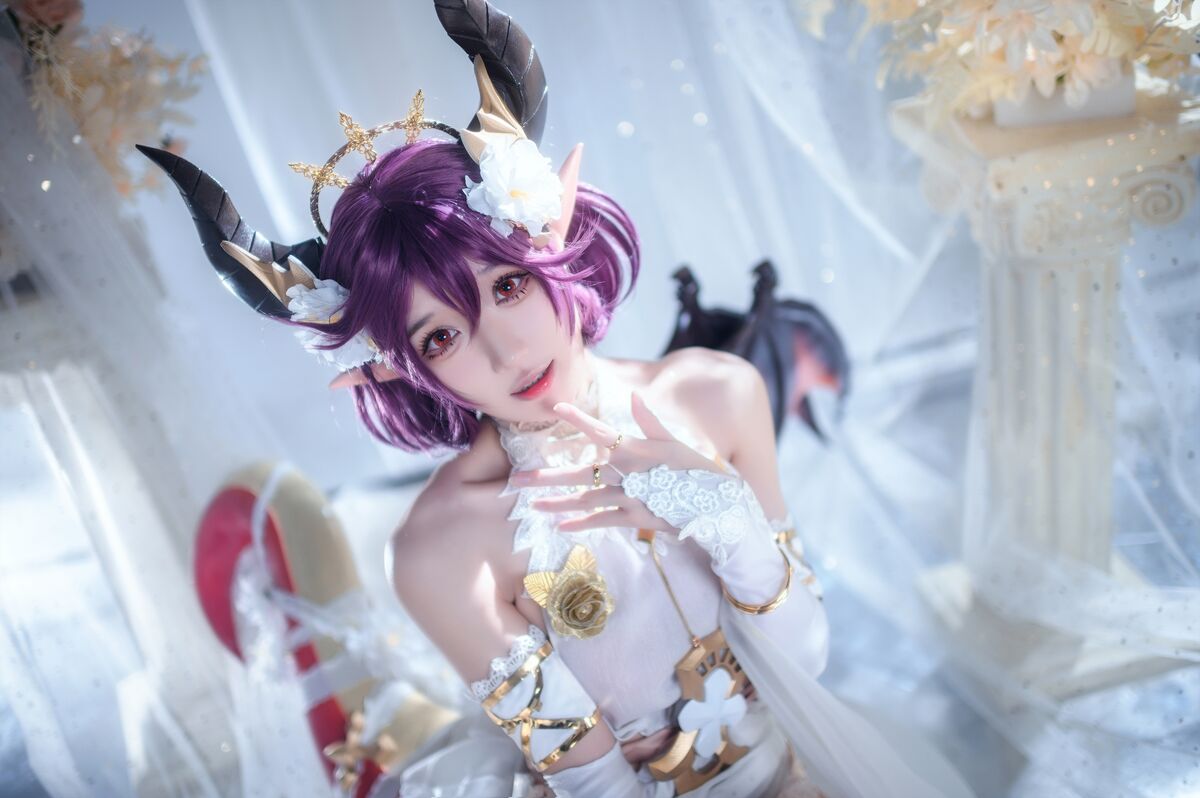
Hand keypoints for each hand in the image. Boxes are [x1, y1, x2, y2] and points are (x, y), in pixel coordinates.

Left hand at [509, 391, 720, 533]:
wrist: (713, 504)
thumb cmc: (693, 469)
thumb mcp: (673, 442)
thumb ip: (649, 421)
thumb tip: (632, 397)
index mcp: (635, 450)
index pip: (601, 432)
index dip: (578, 419)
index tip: (556, 409)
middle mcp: (626, 474)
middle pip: (579, 473)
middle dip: (547, 476)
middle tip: (518, 479)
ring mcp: (628, 498)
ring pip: (584, 501)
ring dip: (557, 503)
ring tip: (532, 505)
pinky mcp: (633, 518)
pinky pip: (601, 522)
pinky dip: (580, 525)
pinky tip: (559, 527)